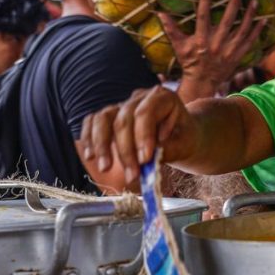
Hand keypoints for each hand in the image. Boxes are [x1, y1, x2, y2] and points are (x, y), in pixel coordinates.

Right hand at [77, 85, 200, 184]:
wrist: (181, 136)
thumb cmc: (184, 138)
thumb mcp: (185, 144)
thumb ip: (169, 150)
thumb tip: (147, 162)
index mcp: (163, 98)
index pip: (146, 112)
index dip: (143, 136)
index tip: (145, 160)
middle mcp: (140, 98)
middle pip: (124, 119)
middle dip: (126, 150)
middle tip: (132, 175)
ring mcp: (122, 105)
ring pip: (104, 118)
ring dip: (102, 145)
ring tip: (105, 168)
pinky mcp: (110, 116)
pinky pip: (93, 122)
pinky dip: (89, 138)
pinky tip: (90, 156)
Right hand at [160, 0, 265, 95]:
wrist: (202, 81)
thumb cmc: (189, 62)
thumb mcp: (178, 45)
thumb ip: (171, 28)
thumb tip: (159, 12)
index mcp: (201, 40)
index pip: (203, 17)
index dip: (206, 1)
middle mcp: (216, 44)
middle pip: (227, 21)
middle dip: (234, 4)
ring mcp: (229, 50)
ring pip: (242, 30)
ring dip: (249, 15)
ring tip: (254, 1)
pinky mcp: (238, 56)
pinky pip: (250, 42)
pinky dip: (257, 31)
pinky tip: (263, 19)